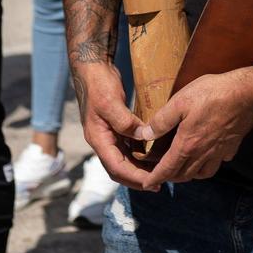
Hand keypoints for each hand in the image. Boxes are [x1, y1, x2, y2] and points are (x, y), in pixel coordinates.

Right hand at [74, 62, 150, 188]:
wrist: (93, 69)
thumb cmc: (99, 84)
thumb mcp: (110, 102)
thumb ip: (125, 121)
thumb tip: (142, 137)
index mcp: (98, 139)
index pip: (116, 167)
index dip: (134, 177)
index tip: (153, 182)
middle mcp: (102, 141)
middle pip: (119, 169)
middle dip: (137, 179)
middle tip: (158, 183)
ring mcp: (108, 135)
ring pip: (124, 160)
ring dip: (139, 169)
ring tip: (159, 172)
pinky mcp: (115, 128)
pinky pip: (128, 148)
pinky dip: (139, 155)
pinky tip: (153, 155)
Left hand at [134, 70, 252, 183]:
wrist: (246, 93)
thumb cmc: (211, 93)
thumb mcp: (179, 102)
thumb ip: (161, 120)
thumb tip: (144, 134)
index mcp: (187, 144)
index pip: (168, 169)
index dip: (155, 178)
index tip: (146, 184)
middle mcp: (203, 153)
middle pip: (185, 175)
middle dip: (171, 178)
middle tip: (163, 174)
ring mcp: (219, 152)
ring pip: (203, 174)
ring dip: (191, 175)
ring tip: (185, 168)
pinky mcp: (232, 146)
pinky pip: (220, 162)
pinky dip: (212, 163)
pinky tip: (210, 155)